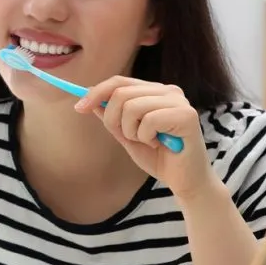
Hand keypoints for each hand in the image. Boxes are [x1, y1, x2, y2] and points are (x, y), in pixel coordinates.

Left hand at [74, 75, 216, 199]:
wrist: (185, 182)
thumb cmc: (159, 158)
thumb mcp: (127, 135)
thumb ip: (111, 117)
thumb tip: (89, 99)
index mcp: (155, 92)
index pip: (119, 82)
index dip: (96, 92)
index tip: (79, 108)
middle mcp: (168, 91)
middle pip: (121, 92)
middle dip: (113, 119)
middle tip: (127, 137)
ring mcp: (179, 101)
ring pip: (132, 106)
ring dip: (131, 131)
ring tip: (147, 141)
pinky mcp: (186, 115)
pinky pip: (148, 120)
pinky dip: (146, 137)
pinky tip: (159, 144)